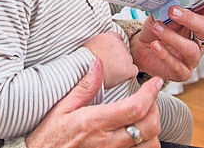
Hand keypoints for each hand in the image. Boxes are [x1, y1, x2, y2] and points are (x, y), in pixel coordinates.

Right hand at [27, 58, 161, 147]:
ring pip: (149, 146)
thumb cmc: (48, 138)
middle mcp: (107, 142)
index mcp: (95, 123)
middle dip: (156, 109)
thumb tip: (97, 64)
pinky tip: (139, 135)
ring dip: (153, 130)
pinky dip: (146, 144)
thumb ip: (83, 88)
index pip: (135, 108)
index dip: (151, 93)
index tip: (156, 82)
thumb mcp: (61, 109)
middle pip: (149, 127)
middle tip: (150, 98)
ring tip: (146, 117)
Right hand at [84, 32, 138, 87]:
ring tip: (110, 71)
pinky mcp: (127, 68)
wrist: (83, 71)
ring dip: (122, 65)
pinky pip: (133, 71)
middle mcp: (119, 44)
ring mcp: (124, 55)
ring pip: (128, 60)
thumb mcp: (89, 45)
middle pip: (123, 49)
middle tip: (109, 64)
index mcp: (109, 36)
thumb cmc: (83, 62)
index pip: (117, 39)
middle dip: (118, 57)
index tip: (110, 54)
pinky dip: (128, 74)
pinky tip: (118, 76)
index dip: (113, 48)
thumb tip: (102, 49)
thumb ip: (100, 44)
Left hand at [130, 0, 203, 80]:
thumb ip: (170, 4)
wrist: (140, 49)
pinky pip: (177, 65)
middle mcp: (200, 40)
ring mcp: (193, 57)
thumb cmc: (156, 29)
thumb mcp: (162, 13)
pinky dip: (165, 54)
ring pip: (191, 49)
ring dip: (172, 37)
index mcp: (199, 21)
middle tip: (173, 10)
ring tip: (157, 28)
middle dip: (190, 19)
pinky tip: (156, 46)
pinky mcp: (182, 72)